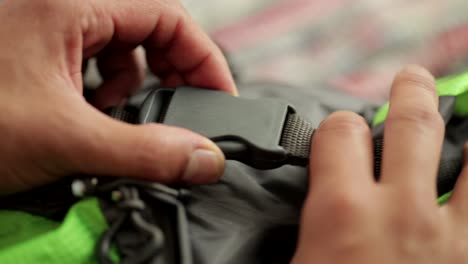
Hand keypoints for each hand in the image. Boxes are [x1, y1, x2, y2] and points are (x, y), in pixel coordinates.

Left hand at [0, 0, 236, 193]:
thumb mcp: (65, 139)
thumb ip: (145, 152)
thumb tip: (202, 158)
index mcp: (69, 0)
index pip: (169, 16)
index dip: (202, 59)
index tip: (217, 97)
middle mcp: (58, 2)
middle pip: (147, 29)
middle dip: (167, 75)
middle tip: (177, 112)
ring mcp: (47, 21)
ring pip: (120, 44)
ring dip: (131, 84)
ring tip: (116, 117)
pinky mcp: (37, 43)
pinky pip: (91, 56)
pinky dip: (102, 87)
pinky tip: (87, 112)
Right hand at [292, 65, 467, 262]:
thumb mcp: (298, 261)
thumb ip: (306, 219)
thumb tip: (303, 205)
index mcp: (341, 212)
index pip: (340, 134)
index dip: (339, 124)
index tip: (341, 129)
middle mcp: (400, 213)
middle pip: (412, 126)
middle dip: (412, 92)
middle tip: (413, 78)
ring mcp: (447, 233)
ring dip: (461, 132)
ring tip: (457, 115)